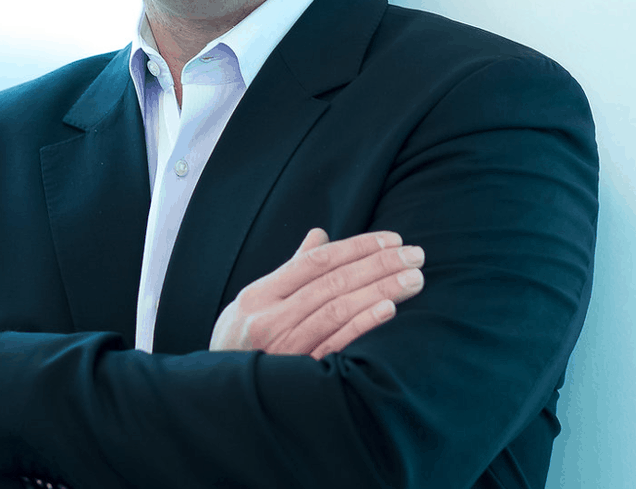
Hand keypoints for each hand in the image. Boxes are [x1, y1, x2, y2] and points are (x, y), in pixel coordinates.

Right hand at [209, 229, 423, 359]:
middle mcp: (270, 318)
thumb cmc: (241, 344)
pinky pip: (337, 346)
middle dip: (378, 264)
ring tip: (413, 278)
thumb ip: (291, 269)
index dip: (357, 247)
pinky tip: (388, 310)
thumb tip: (320, 235)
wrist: (220, 401)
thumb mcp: (255, 302)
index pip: (317, 261)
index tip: (392, 239)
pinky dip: (362, 325)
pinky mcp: (300, 377)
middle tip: (415, 255)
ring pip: (338, 310)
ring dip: (380, 290)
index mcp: (260, 294)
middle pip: (333, 282)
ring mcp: (285, 348)